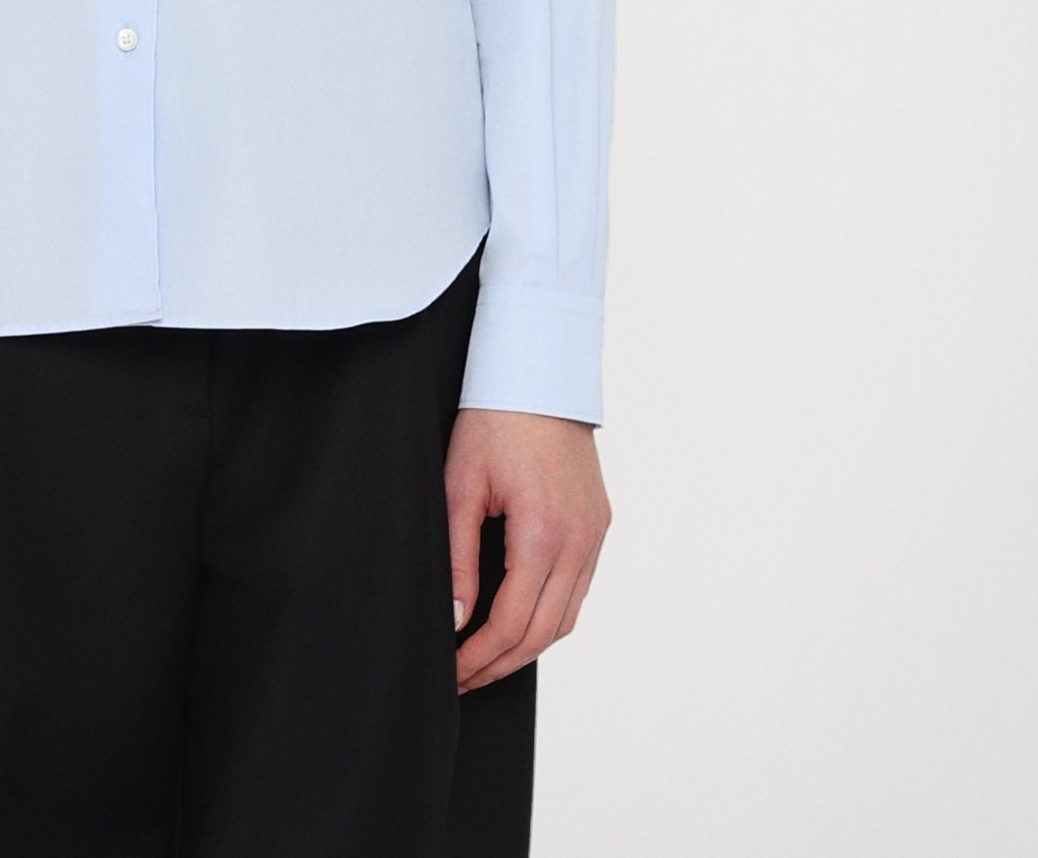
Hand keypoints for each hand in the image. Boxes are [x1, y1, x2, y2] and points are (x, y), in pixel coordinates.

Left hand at [446, 409, 610, 692]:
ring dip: (527, 645)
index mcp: (543, 533)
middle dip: (500, 663)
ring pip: (566, 618)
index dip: (479, 657)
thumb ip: (456, 557)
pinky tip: (520, 618)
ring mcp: (595, 534)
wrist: (539, 372)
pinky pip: (578, 589)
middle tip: (463, 678)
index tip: (451, 672)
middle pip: (543, 633)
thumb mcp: (460, 485)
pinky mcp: (599, 524)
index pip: (512, 623)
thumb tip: (454, 619)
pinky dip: (549, 614)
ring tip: (486, 656)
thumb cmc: (493, 420)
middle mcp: (579, 541)